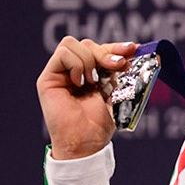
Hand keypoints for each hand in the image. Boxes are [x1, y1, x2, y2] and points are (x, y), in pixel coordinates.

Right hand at [38, 37, 135, 159]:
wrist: (86, 140)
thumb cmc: (100, 122)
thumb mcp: (117, 91)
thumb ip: (120, 71)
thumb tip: (136, 49)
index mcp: (92, 73)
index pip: (101, 48)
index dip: (116, 46)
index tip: (132, 49)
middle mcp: (75, 71)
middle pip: (87, 43)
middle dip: (106, 52)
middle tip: (117, 66)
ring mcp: (60, 73)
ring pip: (72, 44)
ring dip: (90, 60)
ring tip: (93, 82)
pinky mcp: (48, 77)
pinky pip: (63, 53)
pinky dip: (76, 64)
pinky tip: (80, 83)